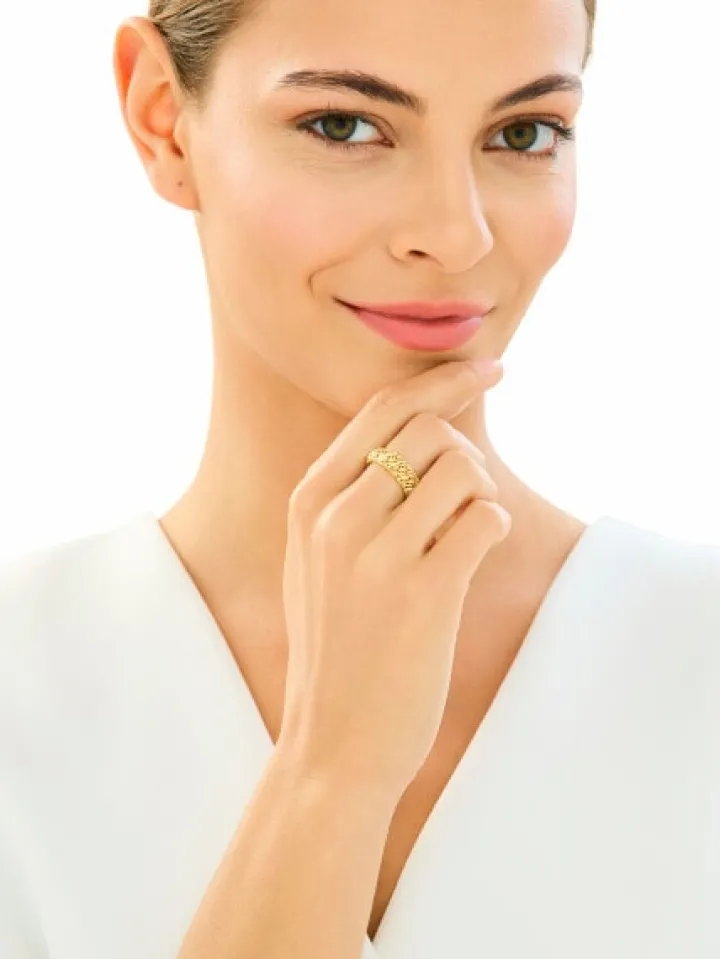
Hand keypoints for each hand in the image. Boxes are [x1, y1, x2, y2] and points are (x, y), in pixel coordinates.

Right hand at [277, 360, 510, 799]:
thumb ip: (344, 498)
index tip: (489, 366)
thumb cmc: (334, 649)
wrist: (333, 743)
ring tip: (469, 528)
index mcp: (308, 501)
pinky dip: (493, 526)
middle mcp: (334, 517)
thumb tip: (409, 435)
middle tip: (471, 488)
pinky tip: (476, 553)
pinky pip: (484, 518)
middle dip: (465, 445)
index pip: (383, 408)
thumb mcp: (312, 561)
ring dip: (481, 490)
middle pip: (427, 428)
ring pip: (461, 466)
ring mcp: (376, 554)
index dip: (444, 380)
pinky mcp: (423, 592)